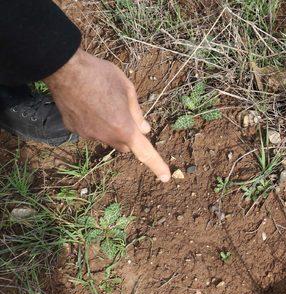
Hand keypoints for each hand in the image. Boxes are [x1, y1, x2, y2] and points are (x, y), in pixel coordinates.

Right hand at [44, 49, 170, 181]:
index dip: (157, 165)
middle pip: (124, 145)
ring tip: (102, 101)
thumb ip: (137, 113)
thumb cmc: (100, 75)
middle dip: (128, 135)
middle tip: (124, 113)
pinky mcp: (73, 129)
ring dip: (109, 127)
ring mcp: (88, 135)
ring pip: (106, 137)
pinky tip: (87, 103)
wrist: (64, 68)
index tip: (165, 177)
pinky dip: (92, 122)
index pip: (145, 152)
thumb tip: (145, 129)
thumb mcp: (127, 89)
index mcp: (124, 128)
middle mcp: (106, 137)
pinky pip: (89, 130)